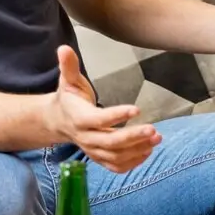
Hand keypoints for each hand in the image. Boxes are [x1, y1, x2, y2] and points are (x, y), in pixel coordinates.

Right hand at [46, 45, 160, 173]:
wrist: (57, 122)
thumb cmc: (68, 99)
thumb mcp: (68, 81)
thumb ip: (68, 66)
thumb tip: (63, 48)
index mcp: (80, 118)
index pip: (99, 120)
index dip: (117, 115)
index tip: (137, 109)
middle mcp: (86, 137)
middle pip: (110, 142)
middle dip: (133, 137)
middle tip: (153, 130)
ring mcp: (92, 150)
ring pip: (115, 156)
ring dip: (137, 150)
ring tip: (157, 138)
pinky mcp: (99, 158)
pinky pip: (115, 166)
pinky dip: (132, 163)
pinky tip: (148, 151)